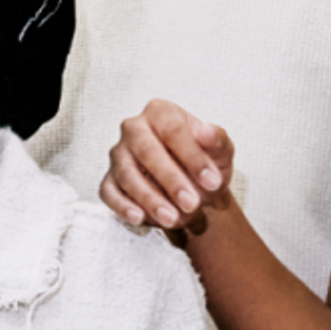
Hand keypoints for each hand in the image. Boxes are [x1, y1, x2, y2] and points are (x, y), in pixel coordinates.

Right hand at [99, 100, 235, 238]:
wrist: (195, 192)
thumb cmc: (204, 165)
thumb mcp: (220, 152)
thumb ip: (216, 140)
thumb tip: (207, 132)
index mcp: (161, 112)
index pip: (172, 129)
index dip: (193, 156)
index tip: (211, 181)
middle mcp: (134, 128)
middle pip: (146, 150)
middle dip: (171, 180)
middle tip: (192, 203)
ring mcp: (119, 154)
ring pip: (127, 174)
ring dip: (150, 198)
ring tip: (172, 217)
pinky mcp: (110, 180)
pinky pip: (110, 192)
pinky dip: (123, 206)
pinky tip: (139, 217)